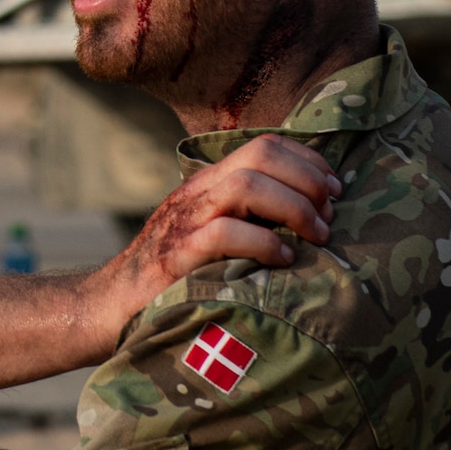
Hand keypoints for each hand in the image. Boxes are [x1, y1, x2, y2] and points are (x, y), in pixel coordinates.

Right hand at [87, 134, 338, 342]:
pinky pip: (224, 233)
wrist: (114, 304)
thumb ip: (250, 219)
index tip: (336, 190)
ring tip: (316, 237)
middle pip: (260, 154)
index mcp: (209, 183)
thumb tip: (316, 220)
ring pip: (246, 185)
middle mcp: (198, 192)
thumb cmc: (178, 276)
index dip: (308, 160)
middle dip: (307, 180)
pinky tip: (283, 259)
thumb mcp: (213, 234)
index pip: (265, 144)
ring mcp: (185, 220)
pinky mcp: (178, 255)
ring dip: (293, 207)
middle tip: (329, 217)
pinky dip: (263, 242)